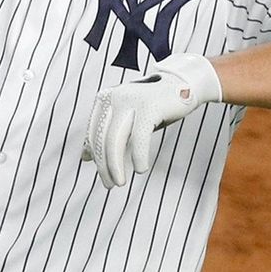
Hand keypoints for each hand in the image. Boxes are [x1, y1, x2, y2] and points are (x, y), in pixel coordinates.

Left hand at [81, 53, 221, 188]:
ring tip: (119, 182)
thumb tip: (86, 157)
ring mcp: (131, 101)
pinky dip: (138, 157)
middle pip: (102, 138)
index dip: (95, 155)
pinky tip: (141, 169)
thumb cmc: (153, 106)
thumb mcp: (127, 119)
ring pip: (115, 140)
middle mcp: (114, 97)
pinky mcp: (150, 107)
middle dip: (104, 165)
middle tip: (109, 184)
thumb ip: (108, 134)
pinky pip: (139, 138)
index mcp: (105, 98)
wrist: (184, 86)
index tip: (100, 173)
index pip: (93, 132)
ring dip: (115, 166)